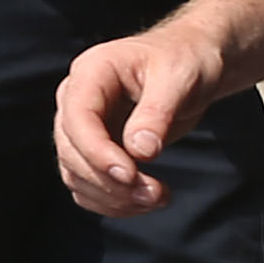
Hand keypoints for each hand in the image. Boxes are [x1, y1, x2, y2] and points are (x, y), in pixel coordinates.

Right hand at [52, 20, 235, 214]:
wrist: (192, 63)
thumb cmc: (185, 60)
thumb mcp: (179, 78)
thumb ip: (157, 113)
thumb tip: (140, 151)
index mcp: (91, 72)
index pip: (77, 118)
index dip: (97, 151)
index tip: (131, 175)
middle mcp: (76, 100)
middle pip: (72, 152)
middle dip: (110, 180)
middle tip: (155, 193)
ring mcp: (82, 128)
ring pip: (77, 175)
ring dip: (114, 197)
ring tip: (159, 197)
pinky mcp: (93, 151)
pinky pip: (89, 187)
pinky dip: (114, 202)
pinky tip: (146, 200)